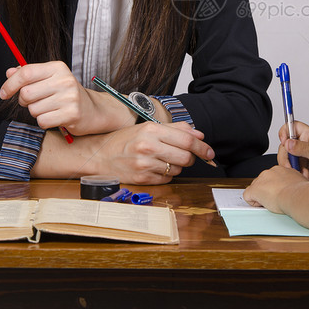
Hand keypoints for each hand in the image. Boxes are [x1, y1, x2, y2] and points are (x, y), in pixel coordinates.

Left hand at [0, 62, 132, 134]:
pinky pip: (43, 121)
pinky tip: (55, 117)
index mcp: (57, 67)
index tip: (3, 93)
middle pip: (26, 93)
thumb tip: (9, 72)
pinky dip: (44, 122)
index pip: (26, 73)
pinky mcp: (72, 114)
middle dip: (24, 101)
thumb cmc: (67, 94)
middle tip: (34, 102)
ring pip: (33, 109)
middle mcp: (64, 80)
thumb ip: (29, 74)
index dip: (10, 84)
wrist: (92, 110)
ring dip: (37, 112)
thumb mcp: (50, 79)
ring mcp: (69, 97)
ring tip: (50, 108)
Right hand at [33, 122, 215, 183]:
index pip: (186, 139)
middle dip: (190, 158)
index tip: (210, 153)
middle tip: (184, 156)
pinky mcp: (141, 179)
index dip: (202, 147)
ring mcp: (144, 164)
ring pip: (177, 170)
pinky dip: (166, 175)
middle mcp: (148, 146)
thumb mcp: (148, 128)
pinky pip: (167, 180)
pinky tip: (156, 168)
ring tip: (163, 160)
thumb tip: (199, 135)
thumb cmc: (124, 140)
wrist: (98, 155)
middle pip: (185, 157)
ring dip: (176, 166)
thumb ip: (176, 129)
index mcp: (151, 130)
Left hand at [243, 165, 306, 212]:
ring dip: (261, 196)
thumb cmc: (301, 193)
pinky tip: (264, 205)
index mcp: (281, 170)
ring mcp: (261, 180)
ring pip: (255, 189)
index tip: (281, 194)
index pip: (272, 178)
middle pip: (263, 183)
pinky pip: (248, 197)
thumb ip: (294, 183)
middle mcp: (270, 172)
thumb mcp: (301, 183)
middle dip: (267, 191)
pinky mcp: (254, 189)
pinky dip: (254, 202)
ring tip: (273, 203)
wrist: (297, 196)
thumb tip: (296, 187)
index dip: (275, 188)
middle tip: (277, 200)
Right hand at [277, 121, 308, 179]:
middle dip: (286, 156)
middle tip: (291, 164)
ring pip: (285, 157)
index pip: (291, 126)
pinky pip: (288, 168)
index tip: (284, 141)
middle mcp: (302, 144)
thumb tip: (288, 143)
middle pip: (284, 144)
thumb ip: (304, 148)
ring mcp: (299, 156)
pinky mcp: (299, 167)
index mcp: (308, 135)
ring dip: (291, 166)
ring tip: (302, 172)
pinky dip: (294, 173)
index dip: (285, 132)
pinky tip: (304, 175)